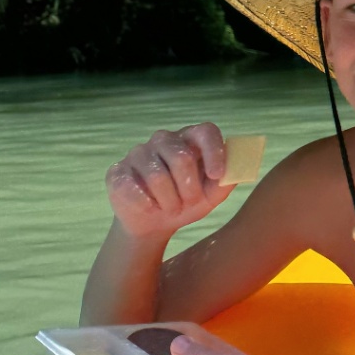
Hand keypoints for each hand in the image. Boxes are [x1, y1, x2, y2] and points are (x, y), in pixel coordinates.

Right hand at [106, 123, 233, 245]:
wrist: (154, 222)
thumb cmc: (187, 202)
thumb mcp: (212, 195)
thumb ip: (227, 180)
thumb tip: (238, 167)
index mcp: (190, 139)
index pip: (206, 131)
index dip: (214, 152)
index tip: (217, 176)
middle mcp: (163, 140)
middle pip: (182, 157)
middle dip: (190, 188)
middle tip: (190, 203)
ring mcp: (137, 153)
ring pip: (157, 176)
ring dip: (170, 201)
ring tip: (172, 208)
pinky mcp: (117, 172)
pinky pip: (132, 188)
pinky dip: (147, 205)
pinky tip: (150, 208)